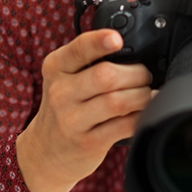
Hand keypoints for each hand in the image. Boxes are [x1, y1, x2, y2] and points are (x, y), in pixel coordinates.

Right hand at [16, 30, 153, 191]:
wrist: (45, 152)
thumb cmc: (64, 108)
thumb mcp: (64, 79)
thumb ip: (89, 63)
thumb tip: (134, 52)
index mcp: (56, 68)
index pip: (78, 49)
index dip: (99, 42)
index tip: (117, 39)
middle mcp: (60, 92)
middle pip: (107, 76)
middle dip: (137, 74)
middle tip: (145, 76)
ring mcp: (72, 120)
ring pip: (118, 101)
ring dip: (142, 96)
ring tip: (146, 94)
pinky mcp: (88, 142)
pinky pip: (125, 125)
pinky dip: (141, 116)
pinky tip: (143, 112)